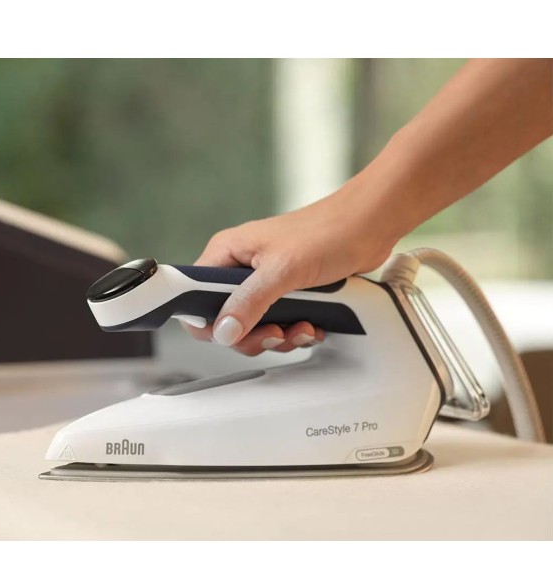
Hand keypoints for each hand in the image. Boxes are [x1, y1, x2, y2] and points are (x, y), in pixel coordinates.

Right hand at [183, 177, 399, 354]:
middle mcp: (241, 268)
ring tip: (301, 328)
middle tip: (274, 334)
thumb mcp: (283, 270)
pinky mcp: (286, 292)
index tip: (231, 333)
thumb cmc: (329, 232)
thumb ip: (249, 301)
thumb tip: (224, 331)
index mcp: (227, 253)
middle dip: (252, 335)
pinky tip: (311, 326)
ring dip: (278, 337)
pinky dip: (294, 332)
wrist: (369, 226)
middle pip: (226, 320)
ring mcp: (264, 281)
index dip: (208, 321)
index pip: (194, 295)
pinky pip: (278, 324)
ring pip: (253, 327)